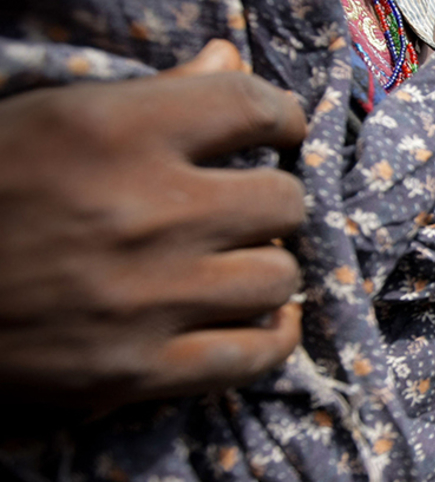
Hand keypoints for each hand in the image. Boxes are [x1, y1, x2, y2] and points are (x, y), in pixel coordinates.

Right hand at [0, 41, 306, 408]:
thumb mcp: (52, 119)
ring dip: (266, 268)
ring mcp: (146, 298)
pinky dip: (272, 337)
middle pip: (282, 201)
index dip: (281, 118)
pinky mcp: (138, 370)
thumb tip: (231, 59)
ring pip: (278, 277)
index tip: (279, 131)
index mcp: (115, 131)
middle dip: (272, 201)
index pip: (251, 107)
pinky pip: (256, 355)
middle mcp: (144, 212)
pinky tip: (264, 320)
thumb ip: (156, 93)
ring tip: (236, 264)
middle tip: (245, 209)